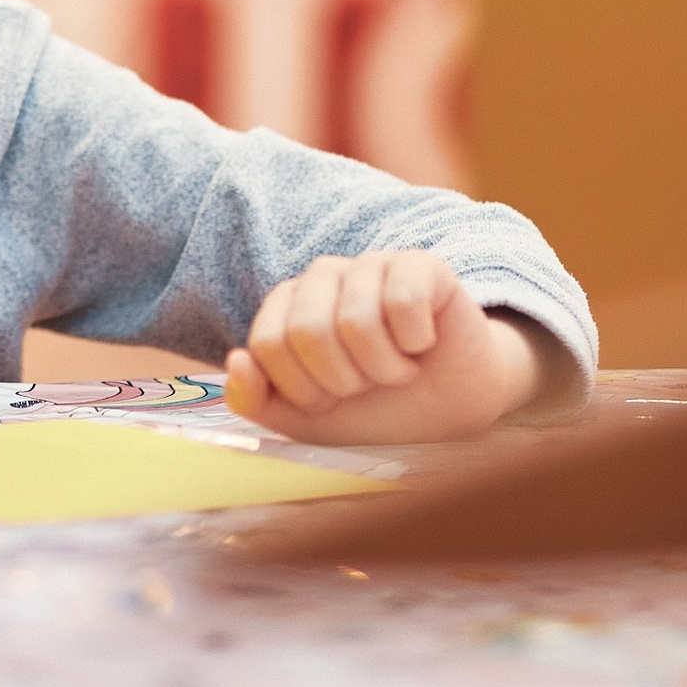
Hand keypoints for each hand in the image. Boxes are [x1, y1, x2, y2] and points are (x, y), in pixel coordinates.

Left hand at [222, 251, 542, 444]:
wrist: (450, 412)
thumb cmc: (375, 410)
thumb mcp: (305, 421)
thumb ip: (257, 399)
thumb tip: (235, 360)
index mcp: (287, 307)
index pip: (267, 345)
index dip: (304, 389)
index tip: (330, 398)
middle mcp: (322, 277)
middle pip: (307, 332)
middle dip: (343, 380)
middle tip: (369, 383)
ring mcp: (370, 265)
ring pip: (356, 322)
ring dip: (384, 367)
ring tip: (400, 368)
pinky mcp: (419, 265)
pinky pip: (402, 301)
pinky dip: (416, 341)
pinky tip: (423, 343)